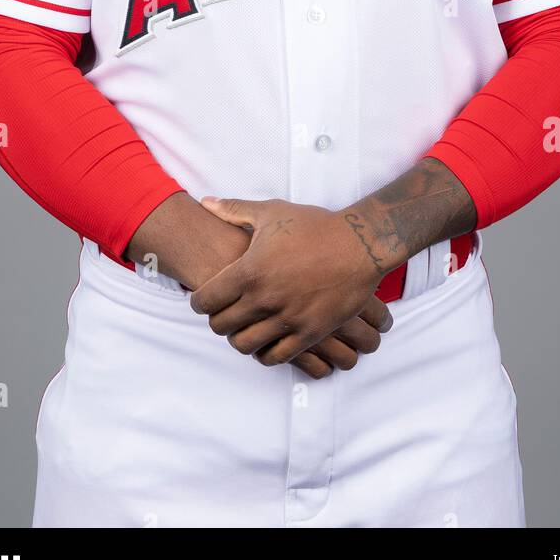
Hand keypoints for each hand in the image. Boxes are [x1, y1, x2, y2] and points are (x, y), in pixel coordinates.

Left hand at [189, 197, 391, 366]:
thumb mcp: (271, 212)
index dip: (199, 301)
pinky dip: (265, 353)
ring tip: (245, 327)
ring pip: (244, 346)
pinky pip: (276, 357)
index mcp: (250, 270)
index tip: (205, 298)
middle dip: (217, 320)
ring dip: (239, 337)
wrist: (360, 244)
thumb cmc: (314, 226)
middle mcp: (264, 298)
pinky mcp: (309, 333)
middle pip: (220, 327)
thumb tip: (206, 202)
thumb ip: (234, 209)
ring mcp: (287, 319)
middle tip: (225, 312)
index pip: (205, 301)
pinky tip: (267, 340)